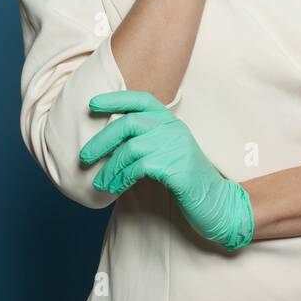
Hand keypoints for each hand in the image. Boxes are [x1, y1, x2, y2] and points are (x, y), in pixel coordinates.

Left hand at [79, 90, 254, 251]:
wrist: (216, 201)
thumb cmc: (185, 178)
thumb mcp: (167, 150)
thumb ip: (147, 139)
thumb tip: (108, 141)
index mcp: (170, 121)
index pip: (140, 99)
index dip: (115, 98)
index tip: (91, 104)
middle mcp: (174, 129)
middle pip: (129, 123)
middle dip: (102, 140)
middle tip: (84, 157)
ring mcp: (176, 146)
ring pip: (131, 148)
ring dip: (110, 167)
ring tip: (99, 183)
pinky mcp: (176, 167)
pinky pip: (139, 168)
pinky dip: (121, 178)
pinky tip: (114, 188)